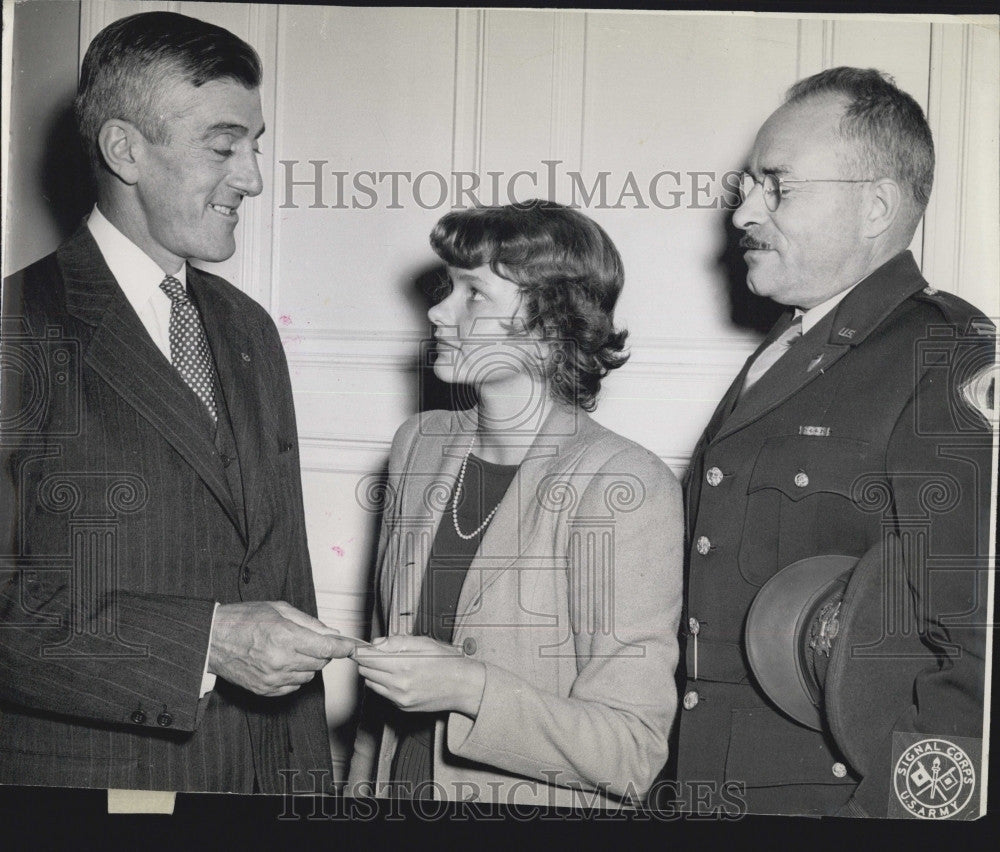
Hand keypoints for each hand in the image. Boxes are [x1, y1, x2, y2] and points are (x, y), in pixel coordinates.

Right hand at [209, 601, 358, 696]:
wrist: (212, 640)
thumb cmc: (243, 620)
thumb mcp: (279, 610)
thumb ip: (309, 622)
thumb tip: (332, 633)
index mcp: (286, 637)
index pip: (327, 647)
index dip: (343, 647)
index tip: (351, 647)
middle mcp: (281, 661)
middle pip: (321, 662)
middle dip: (322, 651)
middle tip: (311, 640)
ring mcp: (273, 679)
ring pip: (309, 676)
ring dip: (308, 664)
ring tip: (291, 650)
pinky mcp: (265, 690)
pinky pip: (294, 687)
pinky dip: (295, 676)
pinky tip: (283, 662)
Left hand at [352, 634, 485, 717]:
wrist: (463, 686)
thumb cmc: (447, 662)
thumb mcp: (424, 643)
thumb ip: (397, 642)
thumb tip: (375, 643)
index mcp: (403, 665)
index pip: (367, 658)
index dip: (362, 650)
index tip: (362, 647)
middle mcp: (399, 684)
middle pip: (365, 671)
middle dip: (368, 661)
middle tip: (380, 653)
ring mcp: (399, 698)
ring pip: (370, 683)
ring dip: (374, 673)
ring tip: (390, 665)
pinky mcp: (402, 707)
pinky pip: (382, 694)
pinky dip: (384, 684)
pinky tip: (398, 677)